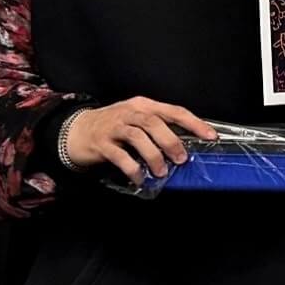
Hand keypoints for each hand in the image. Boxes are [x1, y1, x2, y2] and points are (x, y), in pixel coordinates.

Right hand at [63, 96, 218, 184]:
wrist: (74, 130)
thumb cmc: (113, 126)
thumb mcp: (136, 120)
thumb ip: (158, 128)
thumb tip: (186, 146)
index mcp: (143, 105)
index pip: (174, 111)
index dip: (194, 123)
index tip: (210, 136)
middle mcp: (129, 113)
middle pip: (155, 123)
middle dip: (172, 142)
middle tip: (181, 159)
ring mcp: (113, 127)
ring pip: (138, 137)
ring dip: (154, 156)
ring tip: (162, 171)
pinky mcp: (100, 143)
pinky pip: (120, 156)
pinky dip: (133, 169)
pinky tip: (140, 178)